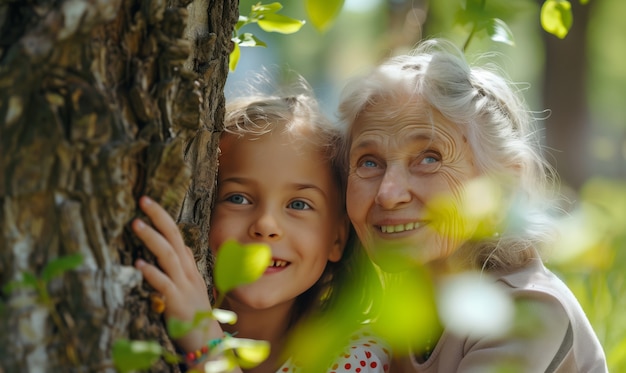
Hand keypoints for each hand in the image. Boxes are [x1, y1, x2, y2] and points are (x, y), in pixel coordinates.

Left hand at [132, 196, 219, 351]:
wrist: (208, 342)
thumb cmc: (195, 314)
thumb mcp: (193, 286)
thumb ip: (186, 267)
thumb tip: (183, 249)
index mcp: (189, 268)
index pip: (177, 236)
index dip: (163, 218)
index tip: (148, 202)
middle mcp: (187, 272)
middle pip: (174, 238)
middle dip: (159, 217)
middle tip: (143, 200)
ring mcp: (184, 286)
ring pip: (169, 256)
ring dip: (152, 238)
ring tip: (136, 224)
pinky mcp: (178, 302)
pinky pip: (164, 285)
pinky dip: (152, 273)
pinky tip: (138, 265)